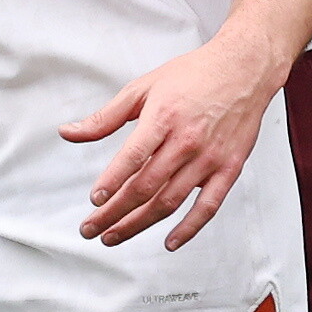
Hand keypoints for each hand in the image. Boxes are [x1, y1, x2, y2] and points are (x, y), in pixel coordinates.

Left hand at [62, 26, 279, 248]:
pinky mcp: (229, 169)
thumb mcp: (142, 88)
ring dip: (140, 224)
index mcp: (162, 119)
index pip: (131, 159)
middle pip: (146, 187)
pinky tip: (170, 241)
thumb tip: (69, 132)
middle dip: (114, 212)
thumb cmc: (192, 76)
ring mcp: (209, 159)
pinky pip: (208, 206)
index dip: (111, 182)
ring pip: (171, 201)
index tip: (94, 200)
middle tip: (91, 228)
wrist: (243, 70)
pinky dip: (189, 228)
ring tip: (115, 236)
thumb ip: (105, 117)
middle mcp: (186, 142)